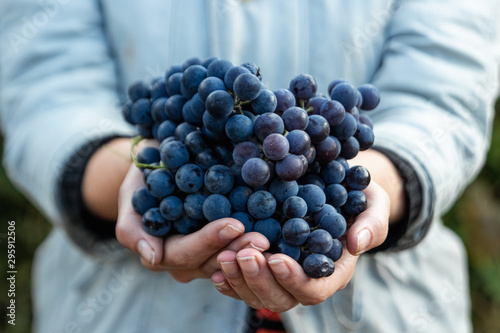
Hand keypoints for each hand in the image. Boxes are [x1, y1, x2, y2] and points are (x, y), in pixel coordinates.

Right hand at [116, 163, 270, 281]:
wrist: (160, 167)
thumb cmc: (142, 184)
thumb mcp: (130, 199)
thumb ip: (132, 230)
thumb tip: (152, 257)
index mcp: (163, 254)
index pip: (187, 254)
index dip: (210, 241)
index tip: (234, 224)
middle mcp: (187, 261)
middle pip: (214, 263)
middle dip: (237, 251)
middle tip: (262, 239)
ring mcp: (208, 255)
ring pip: (231, 261)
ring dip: (250, 251)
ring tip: (271, 238)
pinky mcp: (225, 244)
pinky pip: (240, 250)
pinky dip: (256, 244)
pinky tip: (276, 234)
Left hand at [210, 180, 389, 311]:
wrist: (337, 186)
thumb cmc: (359, 197)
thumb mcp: (373, 204)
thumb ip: (371, 224)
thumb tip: (356, 243)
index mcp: (333, 271)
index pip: (314, 289)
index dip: (294, 280)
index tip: (275, 258)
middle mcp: (306, 278)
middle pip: (282, 297)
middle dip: (259, 280)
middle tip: (243, 254)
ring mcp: (284, 273)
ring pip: (258, 293)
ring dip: (239, 279)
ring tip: (223, 256)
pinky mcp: (265, 264)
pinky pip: (244, 282)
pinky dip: (229, 278)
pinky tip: (215, 264)